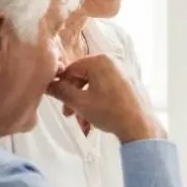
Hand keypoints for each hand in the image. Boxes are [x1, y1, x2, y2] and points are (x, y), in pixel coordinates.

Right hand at [47, 55, 161, 143]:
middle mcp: (113, 62)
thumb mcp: (79, 102)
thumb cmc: (110, 111)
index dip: (62, 87)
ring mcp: (123, 72)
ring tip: (83, 122)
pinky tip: (94, 120)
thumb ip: (60, 91)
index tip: (59, 102)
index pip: (71, 70)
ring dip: (84, 104)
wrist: (139, 125)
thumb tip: (47, 84)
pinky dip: (97, 103)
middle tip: (69, 115)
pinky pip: (106, 90)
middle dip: (74, 98)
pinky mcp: (129, 83)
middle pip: (82, 78)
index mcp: (100, 61)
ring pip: (93, 86)